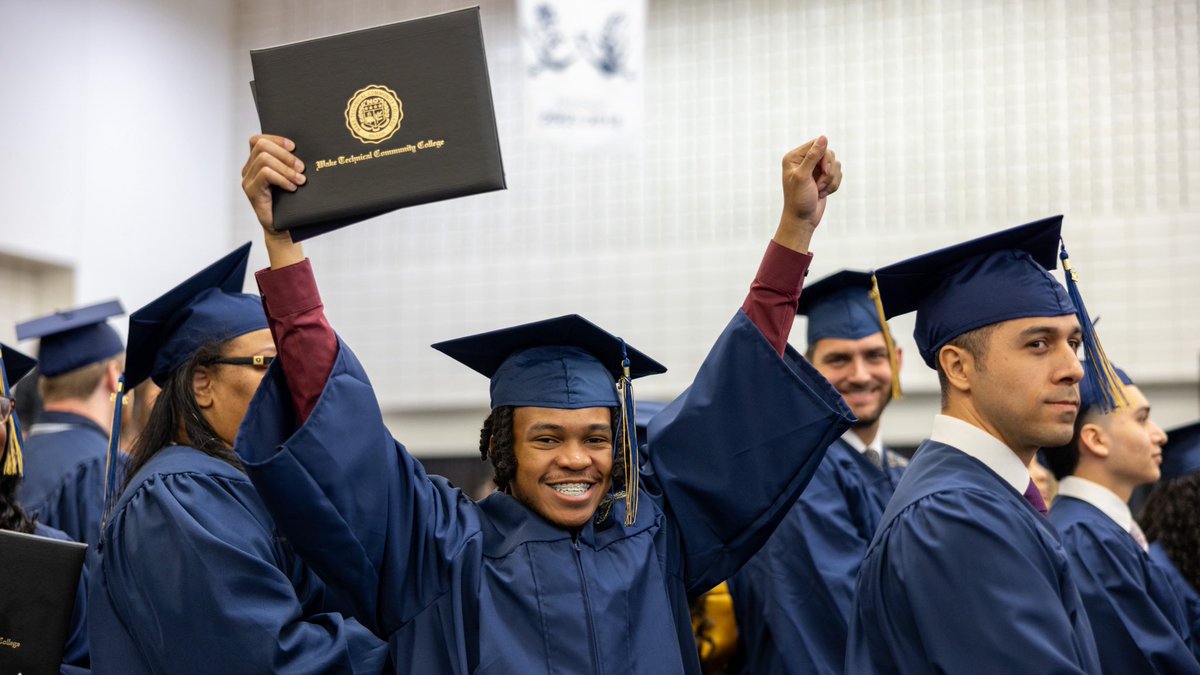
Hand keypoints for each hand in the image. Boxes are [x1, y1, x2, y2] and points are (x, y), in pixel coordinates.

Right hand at [240, 134, 305, 268]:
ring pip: (264, 159)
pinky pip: (265, 174)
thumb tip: (309, 148)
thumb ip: (292, 164)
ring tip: (300, 180)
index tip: (294, 147)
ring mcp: (248, 180)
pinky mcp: (252, 191)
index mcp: (257, 163)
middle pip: (261, 145)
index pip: (258, 140)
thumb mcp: (292, 179)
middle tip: (301, 168)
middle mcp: (249, 169)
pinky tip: (292, 188)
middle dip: (284, 154)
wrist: (284, 229)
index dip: (276, 139)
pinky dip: (282, 178)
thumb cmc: (291, 203)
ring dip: (286, 168)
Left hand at [774, 136, 841, 252]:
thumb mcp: (803, 176)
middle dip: (828, 171)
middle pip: (828, 153)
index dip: (825, 156)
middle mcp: (803, 161)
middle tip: (819, 185)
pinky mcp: (823, 178)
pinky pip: (838, 174)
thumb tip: (824, 137)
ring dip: (831, 180)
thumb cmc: (798, 199)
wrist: (802, 220)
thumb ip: (813, 156)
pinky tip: (823, 193)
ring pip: (835, 164)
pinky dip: (833, 185)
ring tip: (820, 190)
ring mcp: (814, 169)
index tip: (823, 170)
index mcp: (794, 157)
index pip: (817, 144)